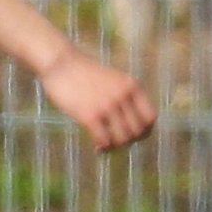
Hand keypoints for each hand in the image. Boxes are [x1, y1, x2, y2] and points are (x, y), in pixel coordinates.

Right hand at [39, 46, 156, 151]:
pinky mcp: (89, 115)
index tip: (133, 136)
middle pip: (137, 132)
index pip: (150, 118)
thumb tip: (132, 127)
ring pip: (122, 139)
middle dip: (128, 141)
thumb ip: (124, 97)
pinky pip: (104, 140)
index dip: (144, 131)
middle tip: (116, 141)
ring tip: (106, 145)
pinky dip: (102, 147)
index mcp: (131, 86)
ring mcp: (107, 105)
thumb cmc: (85, 74)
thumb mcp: (113, 80)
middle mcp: (123, 96)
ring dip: (115, 146)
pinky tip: (97, 147)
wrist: (61, 64)